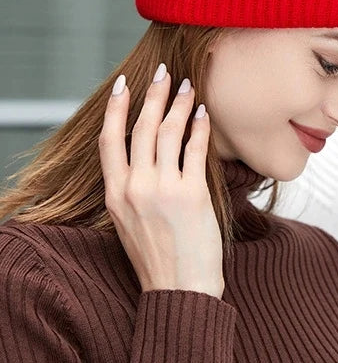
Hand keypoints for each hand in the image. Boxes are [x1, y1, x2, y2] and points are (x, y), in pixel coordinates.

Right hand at [99, 63, 223, 298]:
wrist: (179, 290)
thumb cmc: (159, 257)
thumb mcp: (130, 221)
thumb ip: (132, 188)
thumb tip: (146, 155)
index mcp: (114, 194)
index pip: (109, 140)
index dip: (115, 108)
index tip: (123, 85)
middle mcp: (134, 188)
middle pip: (141, 128)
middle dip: (153, 94)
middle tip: (164, 73)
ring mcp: (162, 189)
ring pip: (168, 132)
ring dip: (179, 104)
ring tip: (188, 87)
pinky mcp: (190, 194)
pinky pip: (195, 149)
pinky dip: (199, 128)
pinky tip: (203, 114)